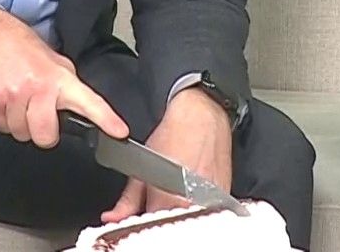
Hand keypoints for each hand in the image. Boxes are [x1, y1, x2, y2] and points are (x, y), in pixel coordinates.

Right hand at [0, 9, 128, 146]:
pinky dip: (2, 118)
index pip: (88, 102)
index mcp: (58, 77)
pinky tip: (4, 98)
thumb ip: (66, 86)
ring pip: (20, 134)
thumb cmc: (21, 47)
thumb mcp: (52, 61)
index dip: (106, 119)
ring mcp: (13, 95)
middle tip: (38, 113)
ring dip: (19, 123)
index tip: (119, 131)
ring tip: (17, 99)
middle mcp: (37, 87)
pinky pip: (0, 127)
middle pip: (45, 136)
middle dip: (42, 131)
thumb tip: (80, 109)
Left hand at [104, 89, 233, 222]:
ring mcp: (212, 200)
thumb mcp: (142, 167)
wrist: (202, 112)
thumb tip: (114, 217)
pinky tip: (191, 188)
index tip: (141, 212)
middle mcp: (193, 203)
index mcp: (169, 200)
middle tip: (158, 198)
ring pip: (189, 217)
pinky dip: (197, 204)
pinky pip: (207, 209)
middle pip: (172, 223)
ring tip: (176, 189)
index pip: (151, 226)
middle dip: (161, 215)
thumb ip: (127, 200)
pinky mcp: (225, 194)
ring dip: (180, 208)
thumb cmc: (175, 133)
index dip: (143, 220)